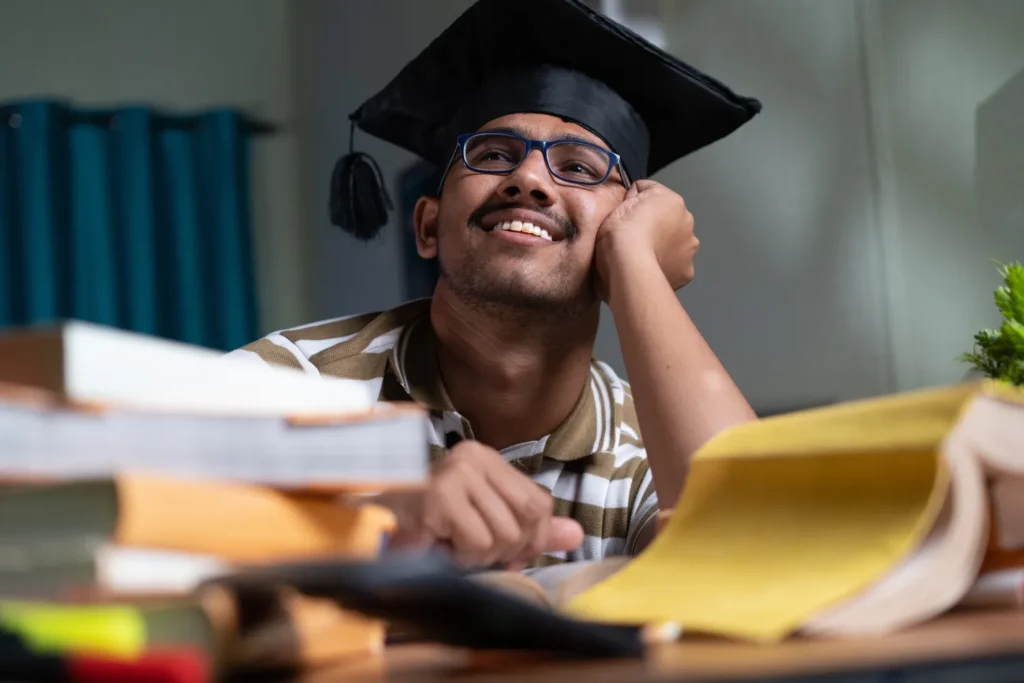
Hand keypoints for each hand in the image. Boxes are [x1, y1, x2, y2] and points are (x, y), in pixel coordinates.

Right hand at [376, 441, 583, 568]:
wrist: (372, 524)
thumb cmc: (429, 524)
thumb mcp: (486, 520)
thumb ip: (531, 527)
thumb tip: (575, 535)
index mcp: (487, 458)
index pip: (539, 502)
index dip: (530, 537)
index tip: (505, 549)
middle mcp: (472, 458)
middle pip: (526, 519)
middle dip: (506, 548)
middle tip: (473, 550)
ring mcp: (454, 475)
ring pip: (501, 535)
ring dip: (479, 557)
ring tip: (453, 546)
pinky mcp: (437, 498)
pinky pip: (476, 543)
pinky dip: (461, 557)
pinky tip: (441, 547)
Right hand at [594, 180, 697, 301]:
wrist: (629, 263)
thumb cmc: (623, 230)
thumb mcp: (622, 199)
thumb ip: (637, 192)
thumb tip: (639, 193)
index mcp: (674, 201)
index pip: (658, 197)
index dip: (642, 205)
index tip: (631, 216)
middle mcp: (688, 222)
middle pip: (672, 222)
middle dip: (659, 228)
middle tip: (638, 237)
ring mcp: (689, 249)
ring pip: (677, 245)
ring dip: (665, 248)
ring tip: (645, 255)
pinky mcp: (686, 272)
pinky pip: (676, 267)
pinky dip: (667, 267)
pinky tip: (652, 268)